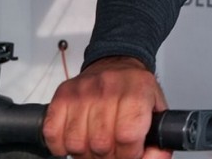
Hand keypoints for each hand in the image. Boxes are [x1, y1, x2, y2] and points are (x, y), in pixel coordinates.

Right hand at [43, 56, 169, 158]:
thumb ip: (159, 139)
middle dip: (108, 156)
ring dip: (85, 153)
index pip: (128, 136)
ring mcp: (82, 93)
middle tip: (113, 151)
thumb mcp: (157, 110)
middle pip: (101, 144)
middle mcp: (108, 89)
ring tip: (95, 146)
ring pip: (76, 143)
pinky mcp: (61, 97)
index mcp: (137, 92)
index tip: (130, 152)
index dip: (129, 153)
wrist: (116, 61)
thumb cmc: (136, 89)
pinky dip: (61, 146)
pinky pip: (53, 133)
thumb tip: (153, 158)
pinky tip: (75, 141)